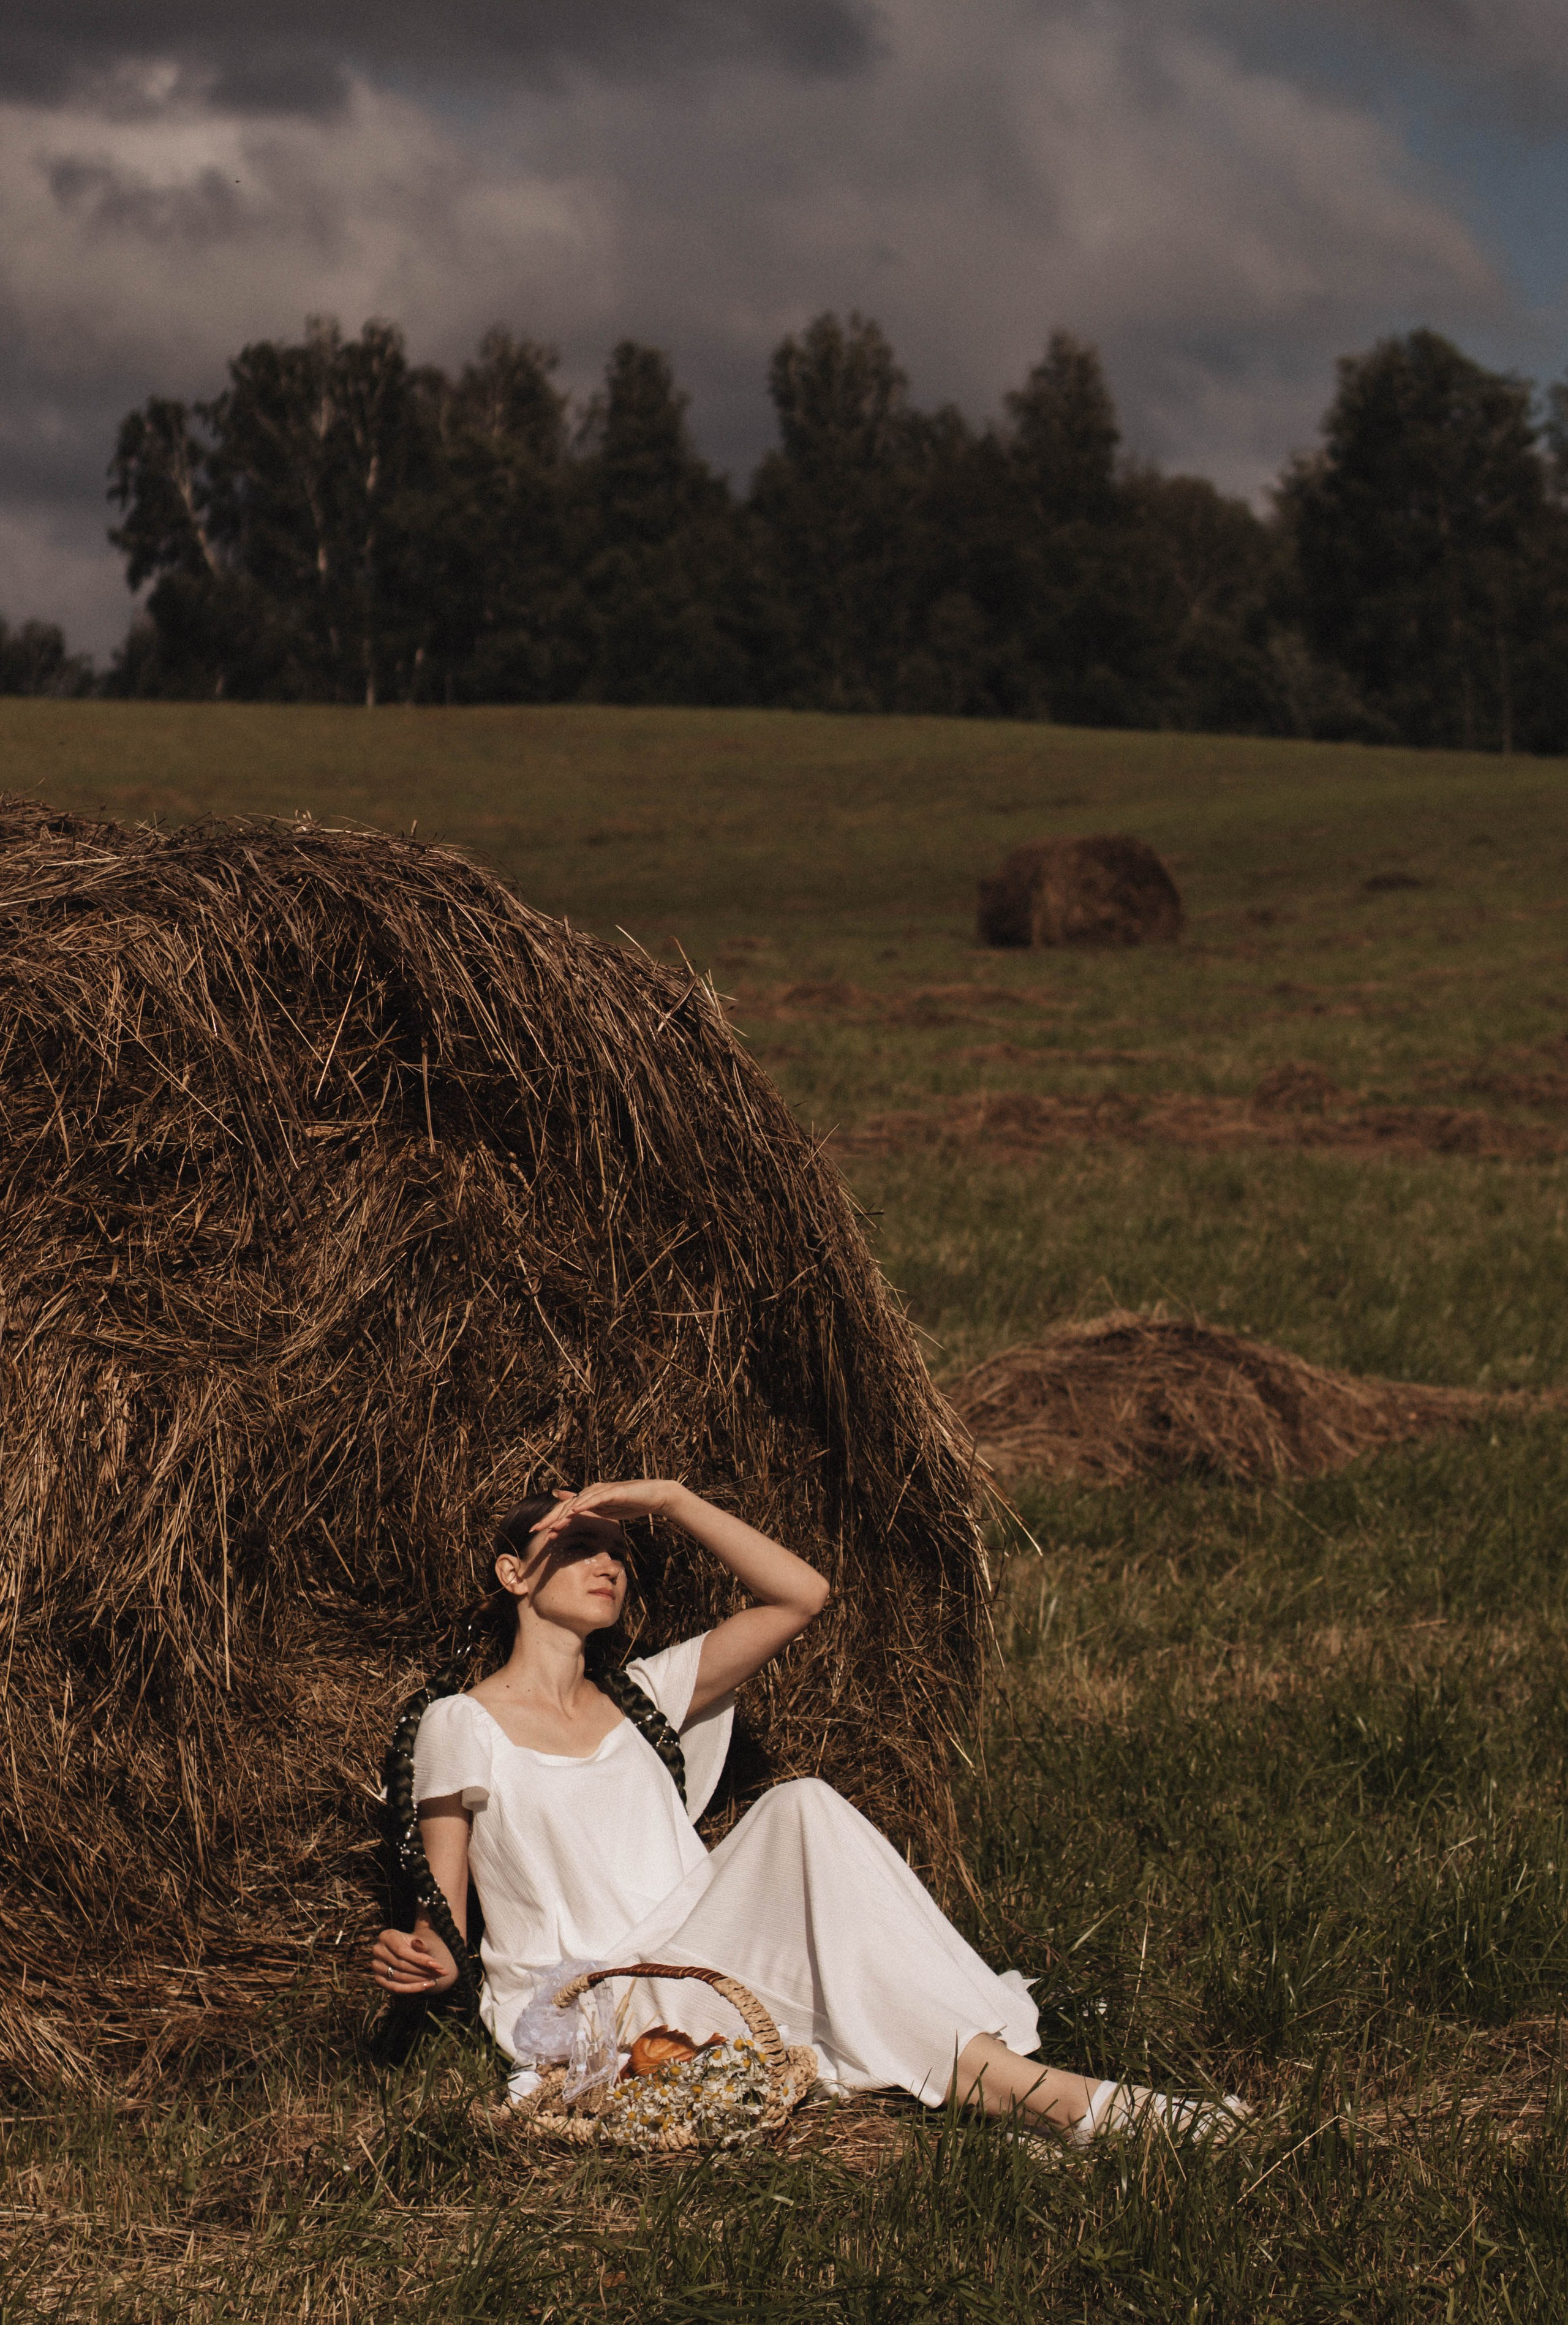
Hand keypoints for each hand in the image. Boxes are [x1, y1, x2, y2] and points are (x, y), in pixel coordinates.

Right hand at [370, 1924, 457, 1996]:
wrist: (414, 1952)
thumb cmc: (420, 1944)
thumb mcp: (424, 1939)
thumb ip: (422, 1943)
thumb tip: (418, 1944)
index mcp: (386, 1935)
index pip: (402, 1951)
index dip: (420, 1959)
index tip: (437, 1964)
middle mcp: (378, 1950)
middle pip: (401, 1965)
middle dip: (423, 1970)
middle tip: (441, 1973)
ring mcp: (376, 1966)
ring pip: (399, 1977)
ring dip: (420, 1980)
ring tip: (436, 1979)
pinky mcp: (379, 1980)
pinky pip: (396, 1988)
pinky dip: (412, 1988)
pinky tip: (426, 1986)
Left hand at [529, 1480, 685, 1545]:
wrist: (655, 1496)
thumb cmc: (632, 1503)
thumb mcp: (607, 1510)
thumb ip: (590, 1510)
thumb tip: (572, 1510)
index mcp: (590, 1498)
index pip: (566, 1509)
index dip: (551, 1520)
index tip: (537, 1532)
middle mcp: (593, 1491)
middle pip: (567, 1505)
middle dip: (550, 1518)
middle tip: (536, 1529)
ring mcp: (603, 1490)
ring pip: (578, 1501)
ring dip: (564, 1513)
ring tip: (552, 1525)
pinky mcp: (615, 1491)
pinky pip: (597, 1498)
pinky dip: (585, 1503)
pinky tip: (575, 1510)